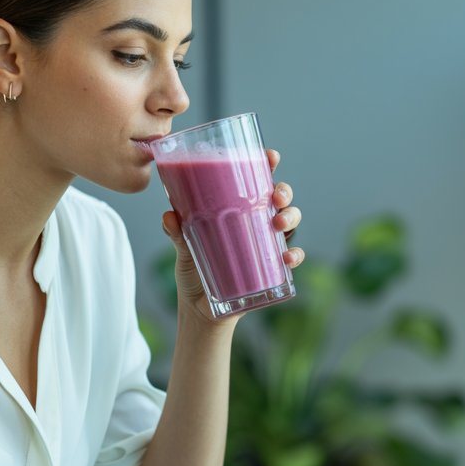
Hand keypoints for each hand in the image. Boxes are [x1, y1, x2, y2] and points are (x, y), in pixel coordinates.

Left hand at [161, 149, 304, 322]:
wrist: (200, 309)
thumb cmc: (194, 269)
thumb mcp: (183, 248)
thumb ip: (177, 233)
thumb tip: (169, 216)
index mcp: (238, 207)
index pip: (256, 179)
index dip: (267, 164)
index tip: (270, 156)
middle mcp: (257, 221)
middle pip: (280, 197)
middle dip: (284, 191)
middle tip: (275, 196)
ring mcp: (268, 243)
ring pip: (291, 221)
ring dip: (291, 217)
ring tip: (279, 224)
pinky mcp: (273, 267)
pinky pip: (292, 256)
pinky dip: (295, 255)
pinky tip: (287, 258)